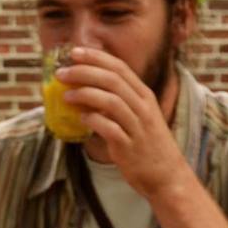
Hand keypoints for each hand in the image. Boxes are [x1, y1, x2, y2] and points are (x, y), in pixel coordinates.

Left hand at [55, 46, 193, 200]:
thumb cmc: (147, 144)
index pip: (119, 67)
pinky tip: (81, 119)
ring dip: (85, 95)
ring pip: (111, 101)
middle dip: (84, 72)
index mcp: (144, 95)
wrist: (167, 175)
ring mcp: (138, 126)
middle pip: (112, 80)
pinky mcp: (129, 146)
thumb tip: (85, 89)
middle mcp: (143, 107)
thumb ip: (118, 100)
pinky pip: (109, 128)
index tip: (73, 52)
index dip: (96, 57)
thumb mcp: (138, 115)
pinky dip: (93, 120)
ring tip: (65, 95)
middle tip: (61, 73)